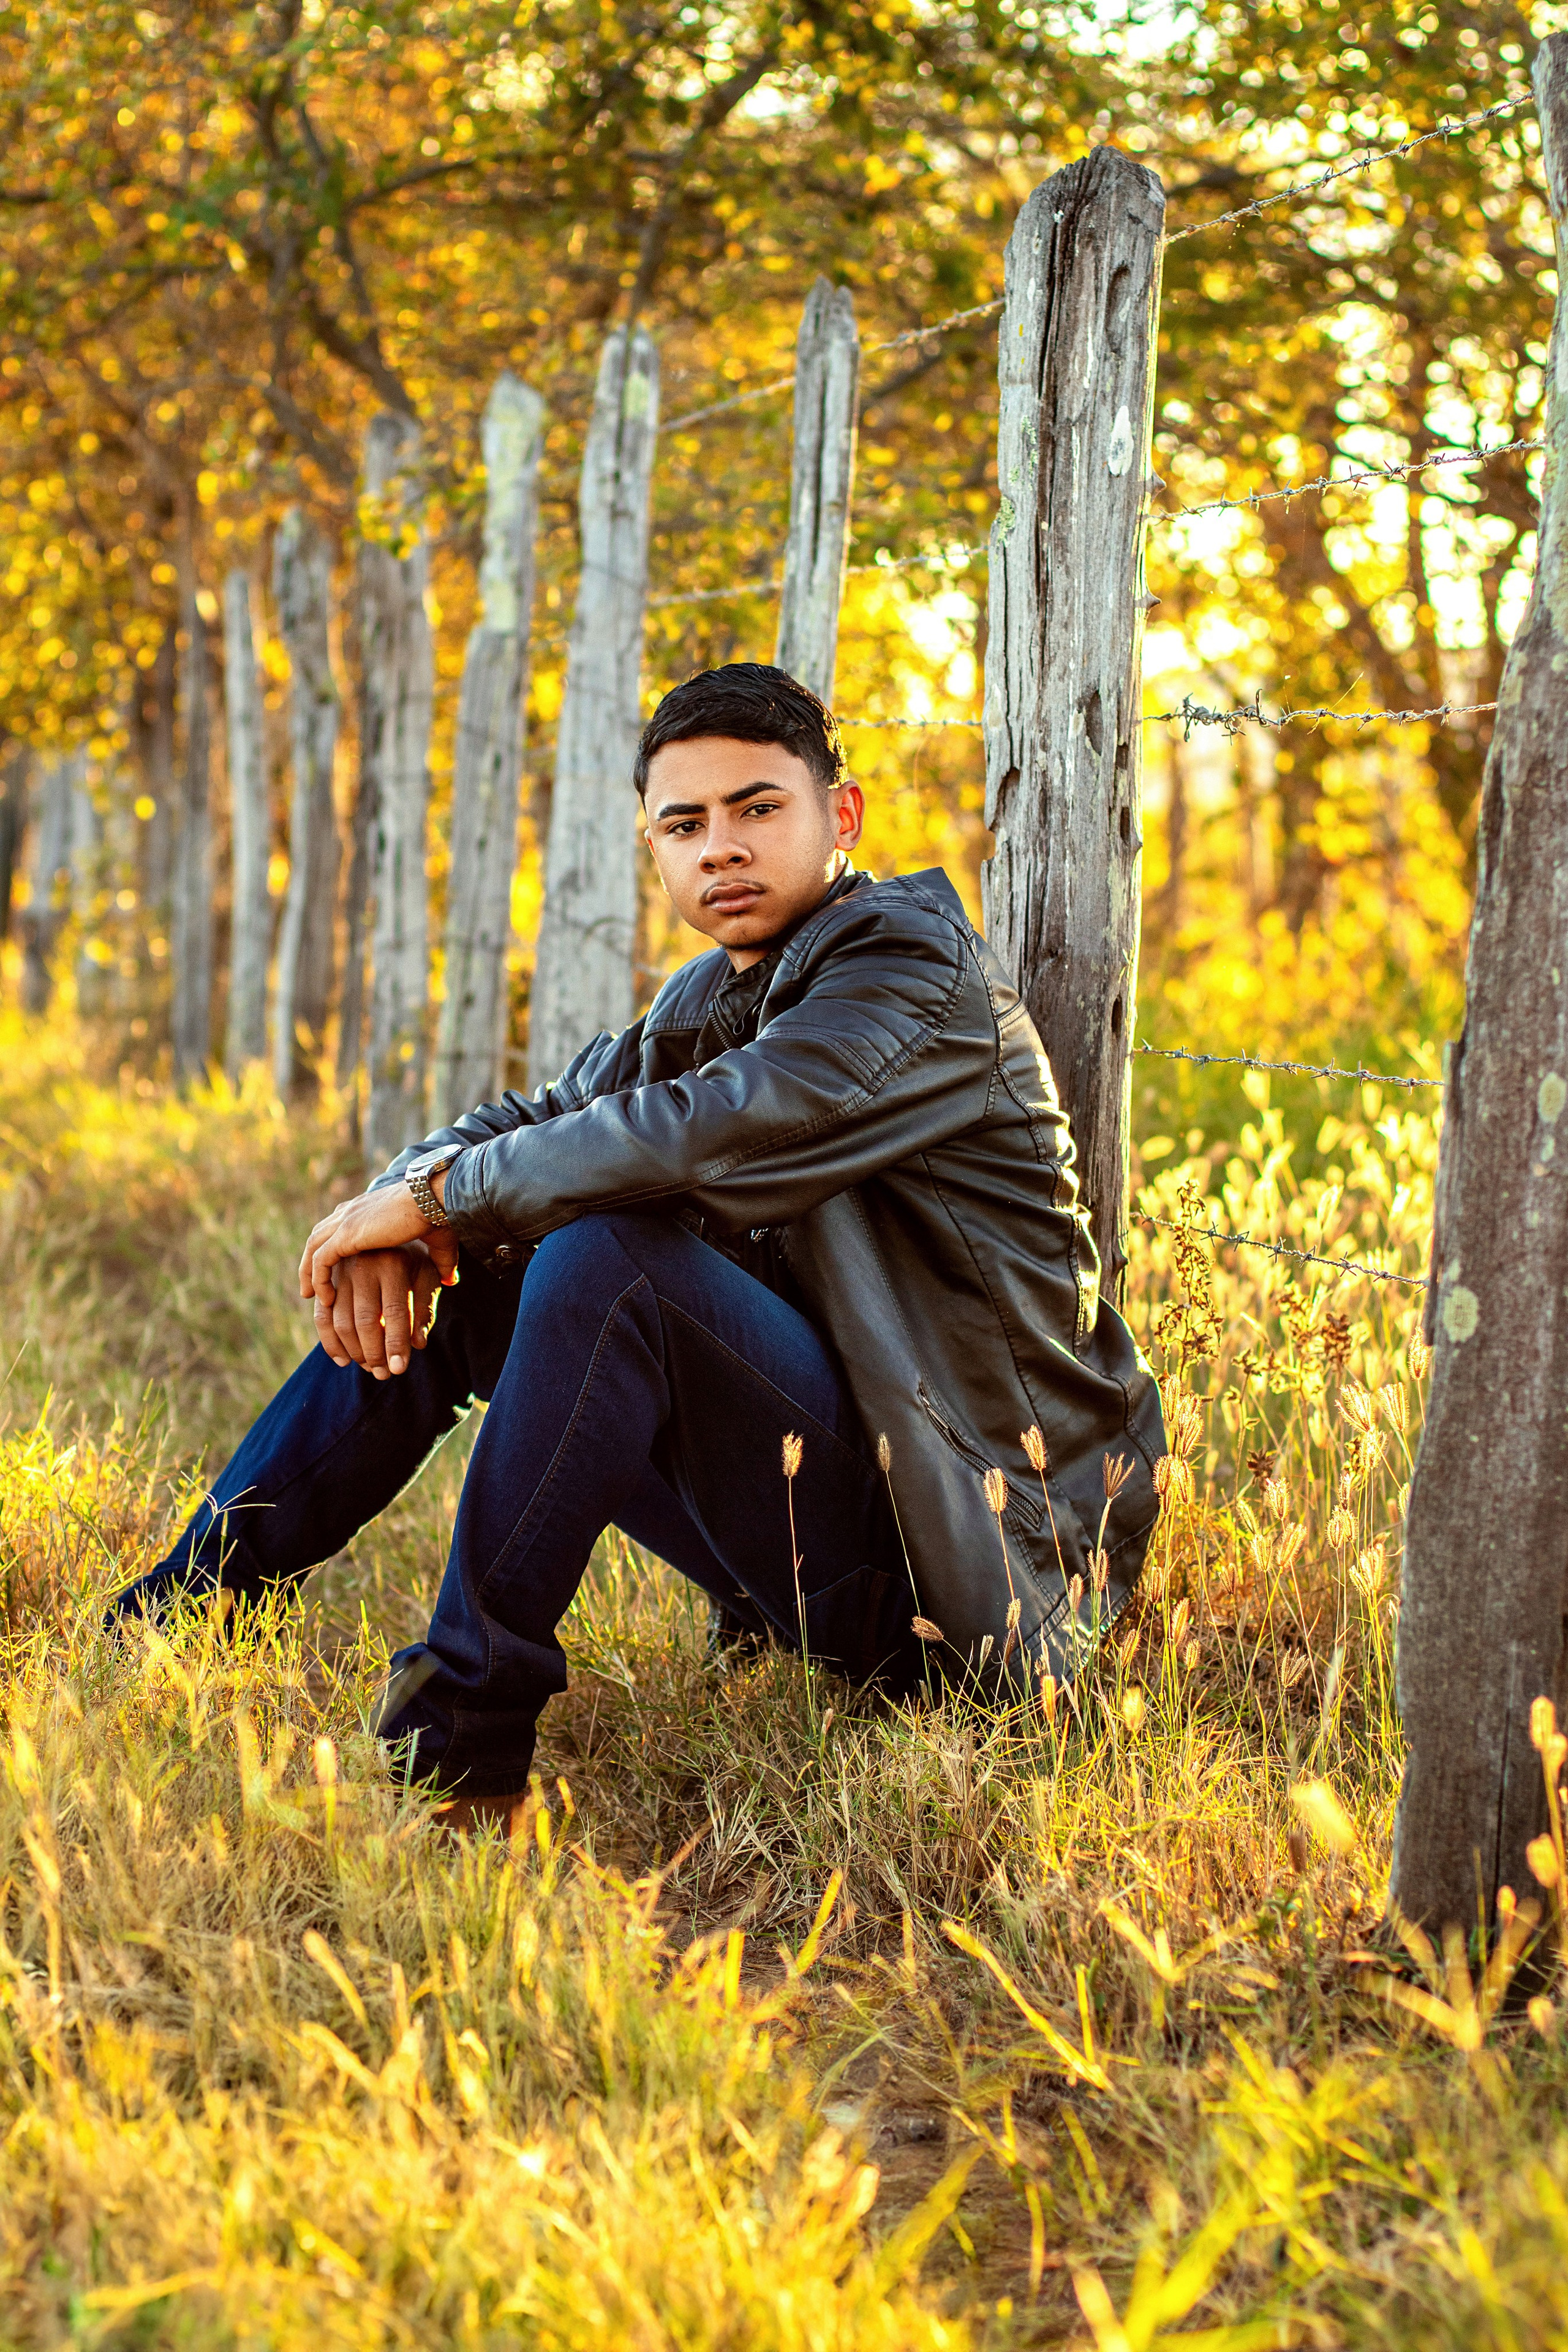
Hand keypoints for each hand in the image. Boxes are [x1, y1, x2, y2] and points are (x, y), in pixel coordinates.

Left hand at [298, 1181, 457, 1311]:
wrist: (436, 1200)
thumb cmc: (442, 1216)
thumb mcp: (437, 1243)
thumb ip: (440, 1262)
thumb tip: (452, 1280)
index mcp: (367, 1207)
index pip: (337, 1226)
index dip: (331, 1248)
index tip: (331, 1272)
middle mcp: (351, 1210)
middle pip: (318, 1235)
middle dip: (310, 1261)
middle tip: (310, 1287)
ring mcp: (346, 1221)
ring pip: (313, 1248)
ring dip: (308, 1273)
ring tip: (310, 1297)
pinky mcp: (347, 1234)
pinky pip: (321, 1261)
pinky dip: (319, 1280)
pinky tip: (326, 1300)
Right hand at [313, 1242, 453, 1377]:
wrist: (391, 1225)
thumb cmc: (417, 1257)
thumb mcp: (429, 1277)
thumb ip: (424, 1309)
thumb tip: (417, 1344)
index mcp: (393, 1263)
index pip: (394, 1312)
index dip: (396, 1344)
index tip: (398, 1370)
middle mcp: (364, 1264)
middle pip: (365, 1320)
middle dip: (374, 1353)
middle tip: (383, 1374)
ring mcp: (341, 1270)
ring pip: (340, 1321)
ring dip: (353, 1351)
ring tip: (369, 1368)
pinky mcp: (326, 1279)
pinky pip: (321, 1315)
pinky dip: (329, 1341)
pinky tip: (343, 1360)